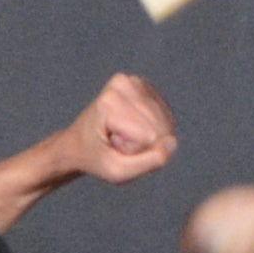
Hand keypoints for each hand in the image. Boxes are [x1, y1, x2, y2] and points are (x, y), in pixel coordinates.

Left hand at [61, 74, 176, 189]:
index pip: (149, 137)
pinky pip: (166, 117)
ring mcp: (135, 81)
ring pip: (165, 122)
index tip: (112, 145)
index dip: (135, 150)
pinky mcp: (145, 85)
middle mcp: (122, 84)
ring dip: (150, 136)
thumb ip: (149, 162)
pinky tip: (134, 127)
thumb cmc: (96, 158)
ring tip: (124, 134)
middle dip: (144, 143)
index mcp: (108, 102)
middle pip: (159, 127)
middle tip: (118, 141)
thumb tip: (172, 143)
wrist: (81, 142)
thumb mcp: (118, 171)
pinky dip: (155, 128)